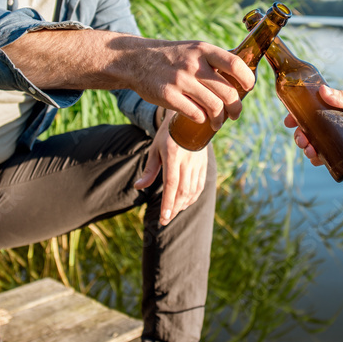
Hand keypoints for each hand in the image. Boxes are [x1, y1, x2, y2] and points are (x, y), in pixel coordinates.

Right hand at [2, 30, 253, 130]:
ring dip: (220, 120)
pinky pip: (194, 114)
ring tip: (218, 123)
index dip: (248, 79)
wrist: (136, 60)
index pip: (236, 64)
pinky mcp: (168, 96)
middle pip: (228, 92)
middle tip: (235, 115)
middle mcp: (193, 63)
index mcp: (203, 50)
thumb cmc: (171, 58)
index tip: (249, 89)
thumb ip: (215, 61)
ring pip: (214, 107)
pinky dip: (201, 120)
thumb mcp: (193, 50)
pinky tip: (200, 120)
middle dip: (236, 108)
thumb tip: (244, 79)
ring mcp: (180, 80)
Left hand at [134, 110, 209, 224]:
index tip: (163, 218)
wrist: (190, 121)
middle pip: (182, 191)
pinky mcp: (204, 165)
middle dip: (173, 209)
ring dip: (182, 205)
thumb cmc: (168, 135)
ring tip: (172, 213)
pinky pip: (200, 186)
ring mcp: (198, 163)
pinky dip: (192, 198)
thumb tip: (138, 187)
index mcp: (174, 156)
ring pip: (192, 191)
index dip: (167, 203)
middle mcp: (188, 161)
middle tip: (165, 220)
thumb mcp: (155, 149)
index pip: (171, 184)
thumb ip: (149, 170)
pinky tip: (184, 204)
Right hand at [284, 85, 342, 185]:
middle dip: (300, 132)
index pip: (316, 109)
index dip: (300, 112)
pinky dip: (315, 158)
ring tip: (308, 149)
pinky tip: (315, 158)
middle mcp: (339, 126)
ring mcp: (340, 143)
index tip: (289, 117)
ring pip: (314, 143)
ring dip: (305, 146)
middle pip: (311, 127)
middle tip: (300, 137)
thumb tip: (322, 91)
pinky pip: (323, 158)